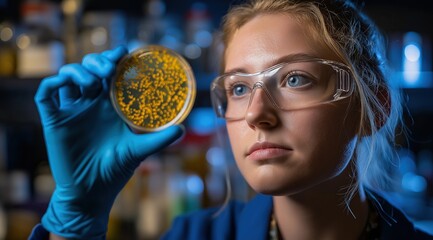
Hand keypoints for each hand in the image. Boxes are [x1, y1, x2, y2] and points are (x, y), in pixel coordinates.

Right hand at [35, 46, 183, 238]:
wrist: (92, 191)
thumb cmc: (116, 170)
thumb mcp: (139, 150)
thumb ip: (159, 139)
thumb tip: (182, 129)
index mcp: (110, 107)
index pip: (111, 75)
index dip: (115, 60)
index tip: (126, 52)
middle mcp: (90, 104)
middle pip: (89, 70)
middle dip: (97, 61)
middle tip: (109, 67)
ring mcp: (71, 110)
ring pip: (68, 76)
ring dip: (78, 70)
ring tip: (92, 81)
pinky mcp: (54, 120)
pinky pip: (46, 95)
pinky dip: (54, 83)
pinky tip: (66, 83)